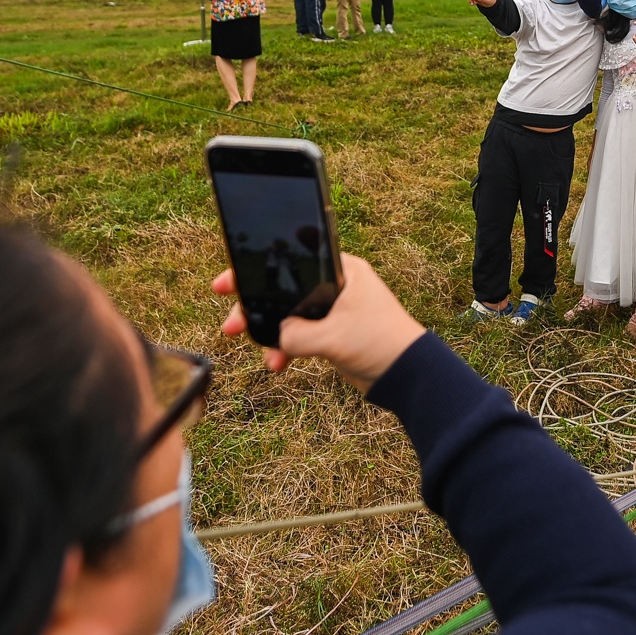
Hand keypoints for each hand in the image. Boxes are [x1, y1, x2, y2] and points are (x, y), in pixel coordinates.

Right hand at [213, 255, 424, 392]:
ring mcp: (333, 310)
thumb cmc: (380, 342)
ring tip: (255, 350)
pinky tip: (277, 364)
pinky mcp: (332, 334)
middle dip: (256, 308)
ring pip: (288, 316)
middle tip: (231, 324)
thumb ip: (296, 336)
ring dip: (269, 333)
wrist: (407, 375)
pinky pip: (298, 337)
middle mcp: (336, 285)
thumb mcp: (332, 337)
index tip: (228, 282)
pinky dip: (285, 349)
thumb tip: (274, 339)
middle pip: (284, 289)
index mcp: (341, 270)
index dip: (259, 267)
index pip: (293, 258)